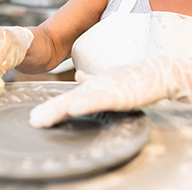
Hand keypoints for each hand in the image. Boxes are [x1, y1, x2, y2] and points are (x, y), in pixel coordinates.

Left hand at [29, 55, 191, 127]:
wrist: (158, 71)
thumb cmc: (137, 77)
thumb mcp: (111, 80)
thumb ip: (93, 80)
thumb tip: (78, 77)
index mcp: (93, 85)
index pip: (68, 98)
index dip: (52, 107)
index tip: (36, 116)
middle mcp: (95, 86)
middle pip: (67, 100)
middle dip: (49, 111)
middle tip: (33, 121)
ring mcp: (105, 89)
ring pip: (77, 100)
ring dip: (58, 109)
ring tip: (42, 119)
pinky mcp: (118, 93)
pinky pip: (99, 100)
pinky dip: (85, 103)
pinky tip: (73, 108)